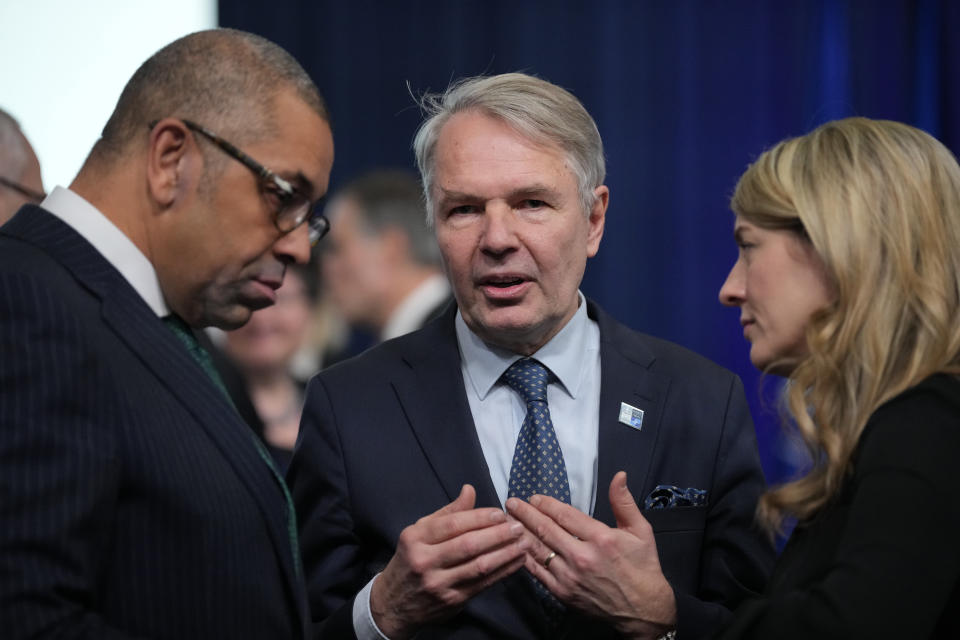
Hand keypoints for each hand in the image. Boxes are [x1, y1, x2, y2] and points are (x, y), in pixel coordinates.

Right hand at [371, 484, 527, 638]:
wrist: (394, 603)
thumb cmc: (410, 559)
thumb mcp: (419, 532)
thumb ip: (447, 513)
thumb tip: (470, 490)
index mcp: (415, 539)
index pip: (452, 525)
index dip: (479, 518)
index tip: (500, 513)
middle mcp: (424, 561)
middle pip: (468, 545)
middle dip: (497, 535)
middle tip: (518, 527)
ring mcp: (439, 584)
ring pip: (479, 567)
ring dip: (506, 554)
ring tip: (525, 543)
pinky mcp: (452, 601)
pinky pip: (483, 584)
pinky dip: (503, 572)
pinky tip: (517, 562)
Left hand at [506, 471, 676, 638]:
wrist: (643, 610)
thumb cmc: (643, 567)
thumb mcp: (640, 531)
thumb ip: (624, 502)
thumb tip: (618, 475)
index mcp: (601, 538)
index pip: (565, 515)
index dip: (546, 505)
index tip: (533, 498)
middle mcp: (583, 557)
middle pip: (546, 530)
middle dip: (526, 514)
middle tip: (511, 503)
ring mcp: (570, 577)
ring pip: (538, 550)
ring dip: (521, 533)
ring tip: (507, 520)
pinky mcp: (563, 593)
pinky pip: (538, 572)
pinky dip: (525, 558)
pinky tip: (516, 546)